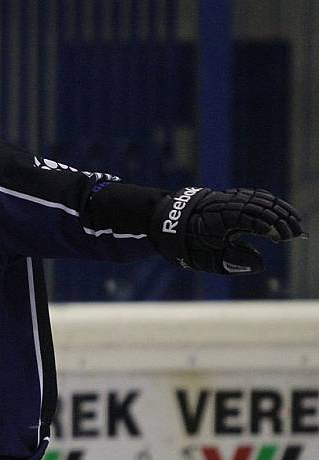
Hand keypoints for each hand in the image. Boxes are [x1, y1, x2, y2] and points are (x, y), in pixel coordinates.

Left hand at [150, 187, 305, 273]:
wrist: (162, 222)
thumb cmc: (182, 244)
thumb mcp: (203, 259)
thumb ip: (231, 262)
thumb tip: (260, 264)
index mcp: (217, 220)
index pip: (251, 218)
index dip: (271, 227)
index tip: (284, 237)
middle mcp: (223, 205)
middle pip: (260, 206)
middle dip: (281, 219)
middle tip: (296, 234)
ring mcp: (225, 199)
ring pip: (258, 198)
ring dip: (279, 209)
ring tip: (294, 223)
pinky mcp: (226, 197)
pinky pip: (252, 195)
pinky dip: (269, 202)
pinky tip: (280, 212)